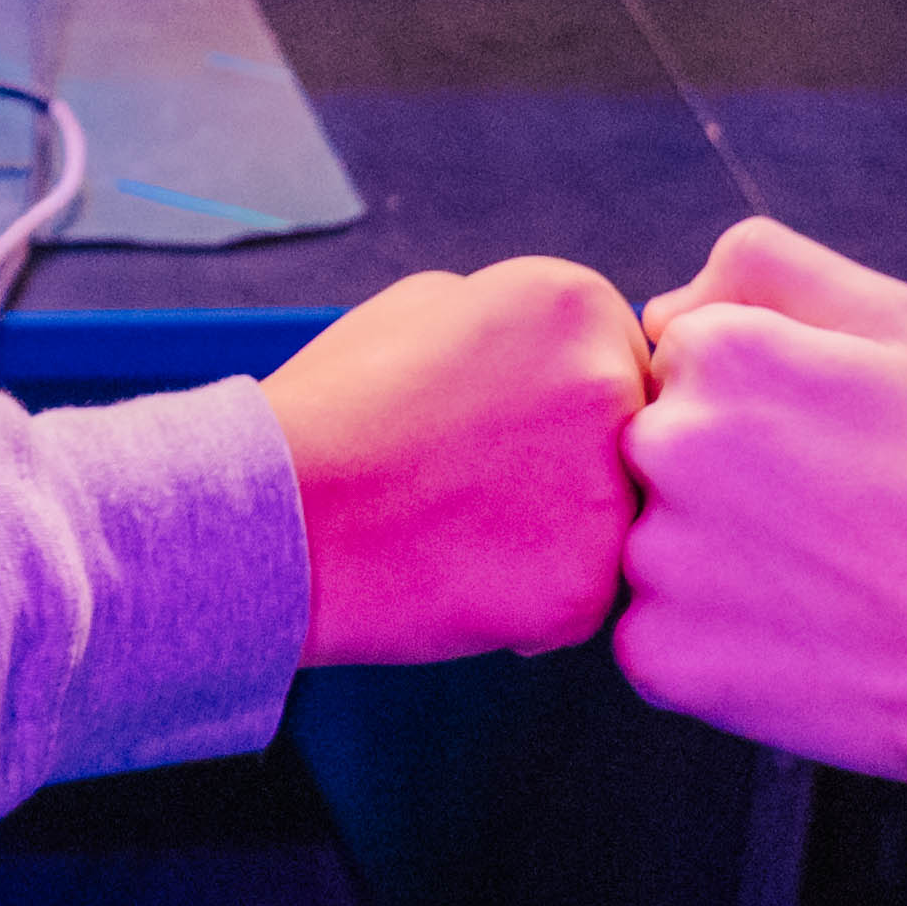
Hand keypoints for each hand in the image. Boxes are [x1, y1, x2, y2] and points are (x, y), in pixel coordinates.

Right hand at [269, 256, 646, 661]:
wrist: (274, 512)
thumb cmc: (336, 407)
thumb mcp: (423, 305)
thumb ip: (514, 318)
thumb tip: (560, 349)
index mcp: (577, 304)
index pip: (618, 359)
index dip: (556, 404)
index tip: (494, 428)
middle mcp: (612, 385)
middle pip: (632, 439)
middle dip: (573, 465)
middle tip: (479, 485)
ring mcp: (608, 490)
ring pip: (615, 522)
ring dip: (559, 535)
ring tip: (462, 530)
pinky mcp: (587, 585)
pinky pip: (584, 596)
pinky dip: (532, 601)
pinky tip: (460, 577)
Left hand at [617, 221, 906, 794]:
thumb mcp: (899, 324)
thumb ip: (765, 268)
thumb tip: (660, 311)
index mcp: (718, 354)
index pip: (687, 363)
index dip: (763, 404)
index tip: (830, 450)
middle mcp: (663, 444)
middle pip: (661, 450)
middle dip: (727, 477)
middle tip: (829, 521)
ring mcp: (653, 555)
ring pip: (657, 542)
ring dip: (715, 561)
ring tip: (820, 583)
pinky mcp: (656, 655)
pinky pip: (657, 633)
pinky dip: (712, 642)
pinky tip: (795, 641)